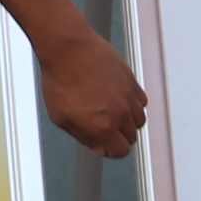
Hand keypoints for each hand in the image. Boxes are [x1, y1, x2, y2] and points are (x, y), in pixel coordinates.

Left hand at [38, 30, 145, 158]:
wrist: (67, 48)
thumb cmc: (60, 80)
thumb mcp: (61, 117)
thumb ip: (84, 137)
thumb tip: (100, 149)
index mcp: (102, 126)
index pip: (121, 151)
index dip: (111, 151)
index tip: (104, 145)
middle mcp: (120, 113)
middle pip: (131, 137)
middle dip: (117, 136)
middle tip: (102, 127)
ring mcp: (128, 96)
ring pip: (139, 120)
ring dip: (127, 121)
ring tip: (108, 112)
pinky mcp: (131, 80)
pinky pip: (141, 101)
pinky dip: (132, 104)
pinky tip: (116, 98)